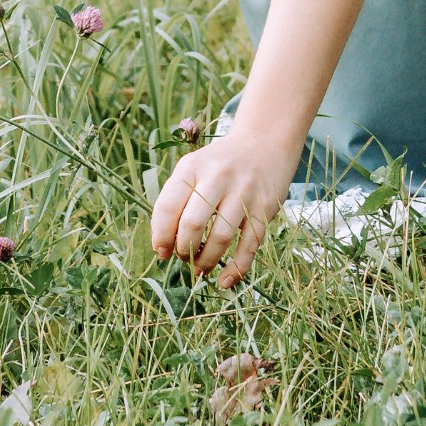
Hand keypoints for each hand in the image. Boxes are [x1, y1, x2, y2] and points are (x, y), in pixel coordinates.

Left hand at [150, 130, 295, 286]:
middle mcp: (218, 176)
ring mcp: (244, 191)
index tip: (161, 251)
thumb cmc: (219, 165)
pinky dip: (236, 268)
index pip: (168, 206)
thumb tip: (162, 246)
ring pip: (221, 237)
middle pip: (192, 224)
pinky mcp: (264, 207)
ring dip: (206, 261)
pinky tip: (225, 281)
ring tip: (201, 268)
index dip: (161, 235)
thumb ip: (176, 200)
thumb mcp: (193, 168)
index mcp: (192, 166)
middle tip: (183, 258)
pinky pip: (250, 245)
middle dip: (183, 250)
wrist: (264, 144)